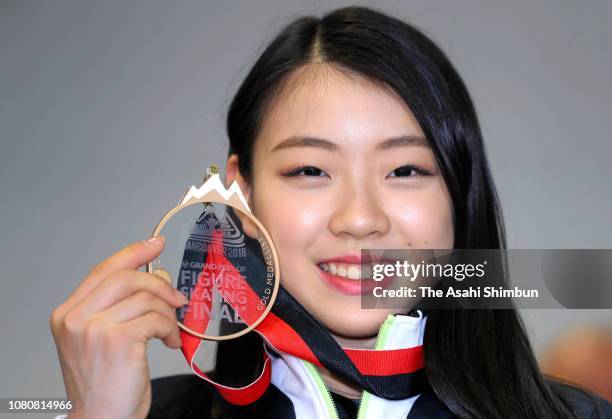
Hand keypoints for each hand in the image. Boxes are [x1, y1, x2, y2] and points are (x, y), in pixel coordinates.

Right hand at [49, 237, 187, 418]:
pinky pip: (157, 318)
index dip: (133, 253)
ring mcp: (95, 328)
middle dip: (159, 285)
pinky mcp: (119, 340)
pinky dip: (169, 329)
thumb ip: (119, 307)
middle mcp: (75, 318)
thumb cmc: (104, 383)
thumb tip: (155, 277)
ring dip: (167, 315)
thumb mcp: (100, 339)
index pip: (103, 270)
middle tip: (176, 300)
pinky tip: (168, 343)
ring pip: (147, 298)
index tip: (156, 243)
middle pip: (127, 277)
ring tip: (168, 333)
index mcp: (68, 314)